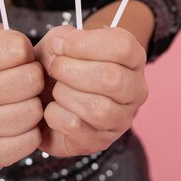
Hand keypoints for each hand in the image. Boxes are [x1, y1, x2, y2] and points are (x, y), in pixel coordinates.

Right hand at [0, 25, 43, 169]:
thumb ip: (9, 37)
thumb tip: (25, 52)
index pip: (17, 48)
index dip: (26, 52)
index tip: (17, 58)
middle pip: (28, 80)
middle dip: (34, 79)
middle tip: (24, 82)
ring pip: (30, 112)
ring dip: (34, 106)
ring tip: (20, 102)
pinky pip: (29, 141)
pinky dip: (31, 132)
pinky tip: (18, 125)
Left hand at [34, 26, 147, 156]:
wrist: (45, 93)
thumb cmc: (59, 63)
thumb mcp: (60, 40)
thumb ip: (62, 38)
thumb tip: (61, 49)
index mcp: (132, 58)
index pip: (122, 47)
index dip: (85, 44)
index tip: (60, 45)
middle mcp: (135, 90)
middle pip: (112, 78)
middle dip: (71, 70)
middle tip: (54, 67)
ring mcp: (121, 119)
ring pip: (98, 108)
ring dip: (64, 93)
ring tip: (55, 88)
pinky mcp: (100, 142)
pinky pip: (77, 128)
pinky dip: (55, 115)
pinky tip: (53, 108)